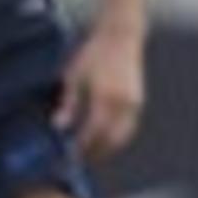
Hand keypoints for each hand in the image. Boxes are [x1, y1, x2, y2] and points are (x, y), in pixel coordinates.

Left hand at [56, 21, 146, 162]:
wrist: (120, 37)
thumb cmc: (93, 54)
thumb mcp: (73, 76)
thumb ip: (68, 104)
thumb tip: (59, 127)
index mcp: (105, 97)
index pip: (93, 132)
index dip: (82, 147)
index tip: (70, 156)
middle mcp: (124, 104)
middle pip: (111, 139)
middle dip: (96, 152)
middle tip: (79, 160)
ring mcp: (134, 103)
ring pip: (123, 136)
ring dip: (108, 148)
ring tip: (90, 154)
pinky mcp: (138, 101)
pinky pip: (129, 127)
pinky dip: (117, 137)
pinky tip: (103, 140)